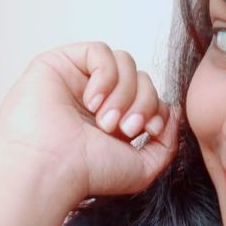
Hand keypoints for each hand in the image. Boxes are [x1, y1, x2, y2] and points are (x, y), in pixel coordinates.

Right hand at [0, 41, 179, 203]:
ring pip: (126, 63)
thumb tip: (175, 110)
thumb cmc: (89, 174)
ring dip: (124, 93)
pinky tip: (92, 101)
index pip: (151, 98)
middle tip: (124, 129)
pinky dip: (105, 75)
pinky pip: (100, 51)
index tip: (148, 131)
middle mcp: (98, 101)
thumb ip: (167, 143)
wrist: (50, 171)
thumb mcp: (143, 168)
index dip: (156, 109)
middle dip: (142, 103)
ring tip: (105, 120)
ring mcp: (79, 81)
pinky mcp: (60, 64)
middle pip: (142, 79)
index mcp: (115, 122)